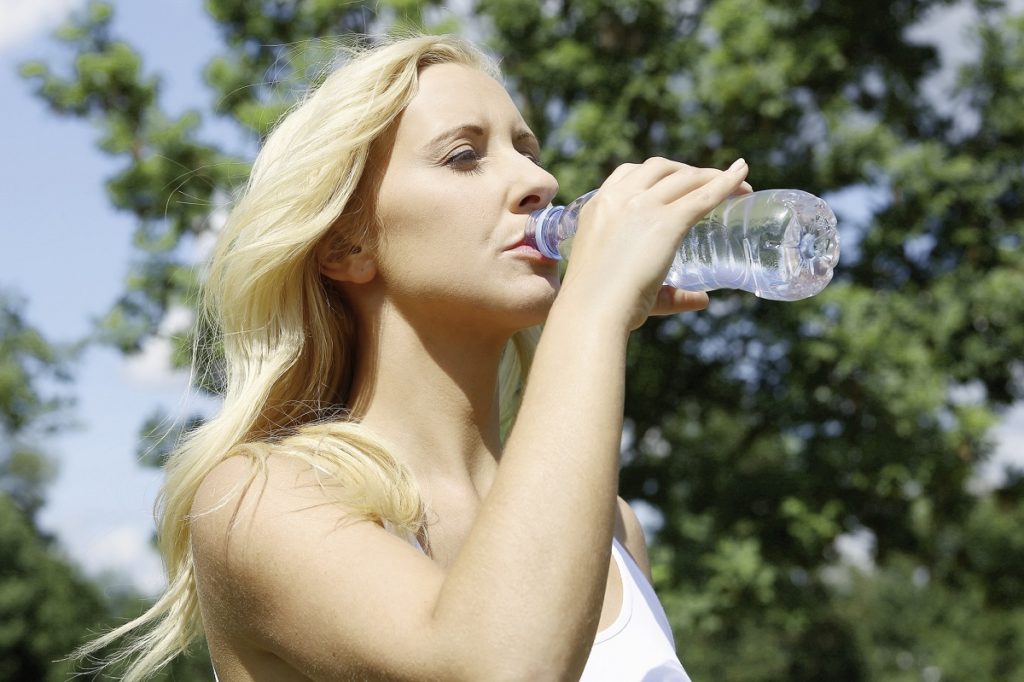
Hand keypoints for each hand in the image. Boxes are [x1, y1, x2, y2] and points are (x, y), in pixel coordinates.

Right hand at [558, 157, 751, 330]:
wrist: (592, 310)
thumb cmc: (602, 305)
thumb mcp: (621, 278)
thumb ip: (667, 291)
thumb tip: (702, 300)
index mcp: (597, 207)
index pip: (630, 173)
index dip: (658, 174)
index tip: (677, 183)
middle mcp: (618, 198)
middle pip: (662, 168)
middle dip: (689, 171)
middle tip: (711, 185)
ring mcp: (642, 206)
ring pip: (686, 177)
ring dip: (712, 176)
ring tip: (735, 185)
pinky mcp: (666, 222)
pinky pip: (703, 195)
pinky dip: (727, 183)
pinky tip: (743, 179)